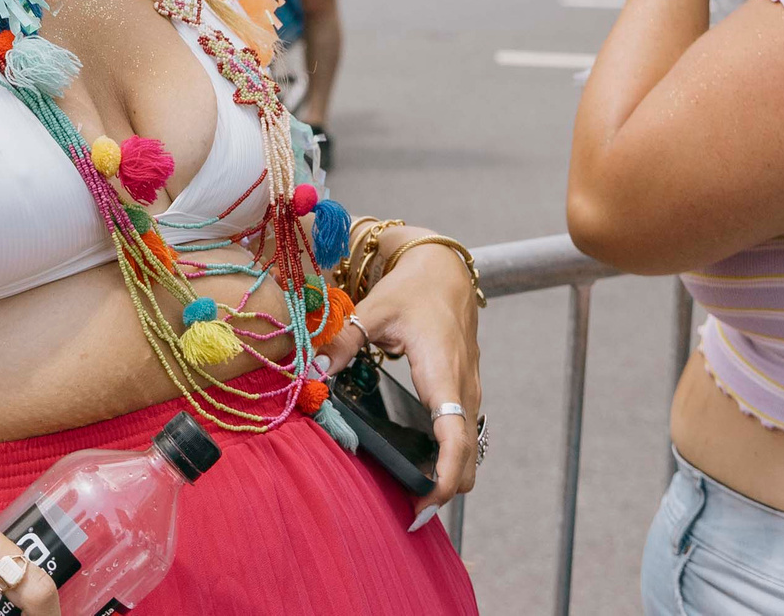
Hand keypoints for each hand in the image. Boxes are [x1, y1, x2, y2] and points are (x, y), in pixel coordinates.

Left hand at [320, 243, 482, 513]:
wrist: (446, 273)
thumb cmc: (412, 291)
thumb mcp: (374, 309)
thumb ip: (343, 340)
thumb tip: (312, 369)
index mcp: (443, 376)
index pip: (456, 439)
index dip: (446, 478)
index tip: (423, 503)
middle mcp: (464, 391)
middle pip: (469, 458)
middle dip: (445, 490)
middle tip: (409, 511)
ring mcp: (469, 394)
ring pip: (470, 451)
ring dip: (448, 476)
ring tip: (411, 492)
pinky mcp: (465, 394)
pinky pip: (464, 436)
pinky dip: (449, 458)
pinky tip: (419, 463)